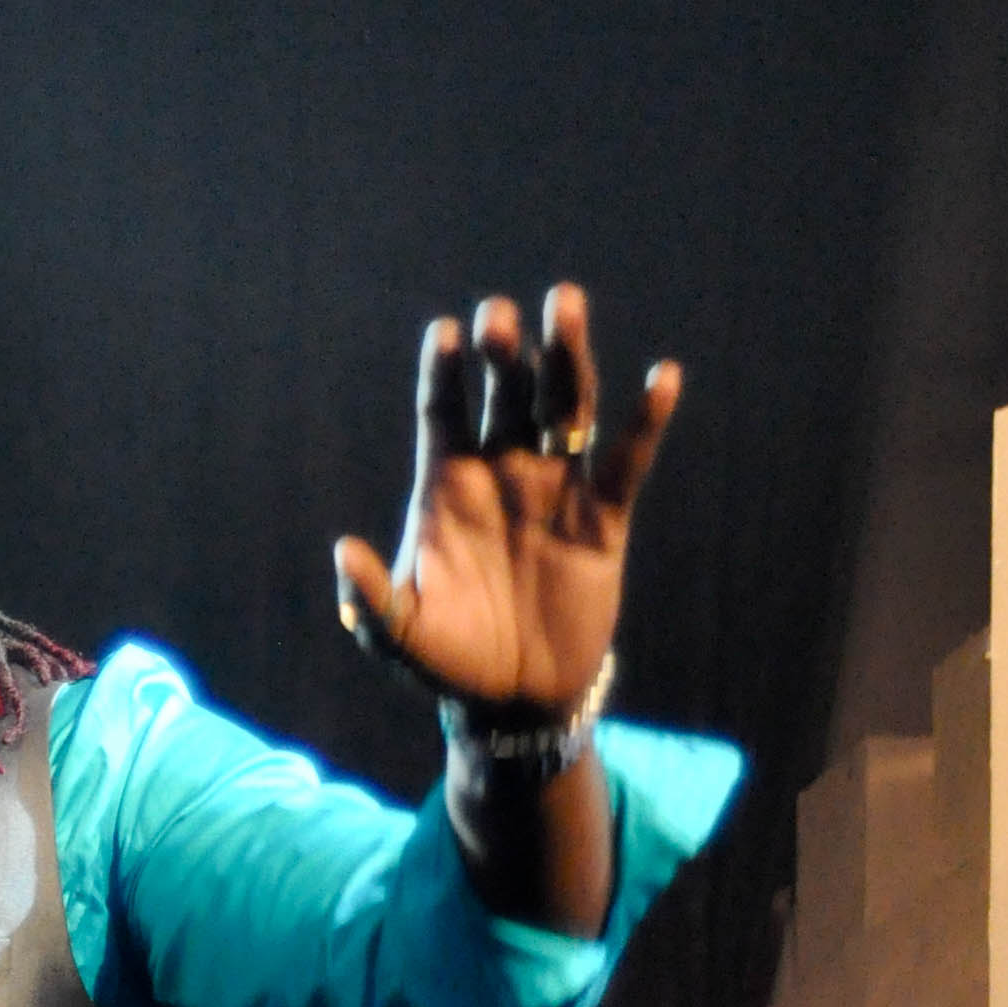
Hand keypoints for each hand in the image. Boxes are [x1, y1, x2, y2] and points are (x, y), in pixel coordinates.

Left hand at [332, 286, 678, 716]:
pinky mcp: (603, 520)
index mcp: (448, 486)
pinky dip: (646, 422)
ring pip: (566, 408)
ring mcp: (556, 489)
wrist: (512, 701)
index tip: (446, 334)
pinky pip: (627, 463)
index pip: (443, 412)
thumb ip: (371, 599)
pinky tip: (663, 379)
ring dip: (566, 358)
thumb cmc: (447, 662)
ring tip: (567, 305)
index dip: (444, 372)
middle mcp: (503, 472)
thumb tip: (343, 553)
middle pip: (505, 394)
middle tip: (499, 317)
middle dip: (504, 354)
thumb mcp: (400, 637)